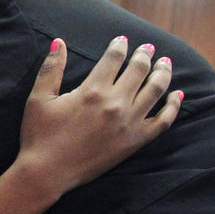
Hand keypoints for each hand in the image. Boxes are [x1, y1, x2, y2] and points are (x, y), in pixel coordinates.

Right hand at [0, 36, 181, 213]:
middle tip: (148, 48)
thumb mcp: (38, 99)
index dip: (120, 46)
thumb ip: (51, 68)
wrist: (46, 173)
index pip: (114, 58)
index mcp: (92, 90)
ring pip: (156, 89)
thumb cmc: (38, 135)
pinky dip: (173, 106)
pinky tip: (176, 95)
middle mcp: (115, 103)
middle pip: (139, 70)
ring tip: (165, 63)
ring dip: (163, 72)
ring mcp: (129, 122)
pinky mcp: (135, 141)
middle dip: (144, 55)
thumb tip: (59, 41)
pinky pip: (163, 120)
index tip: (123, 40)